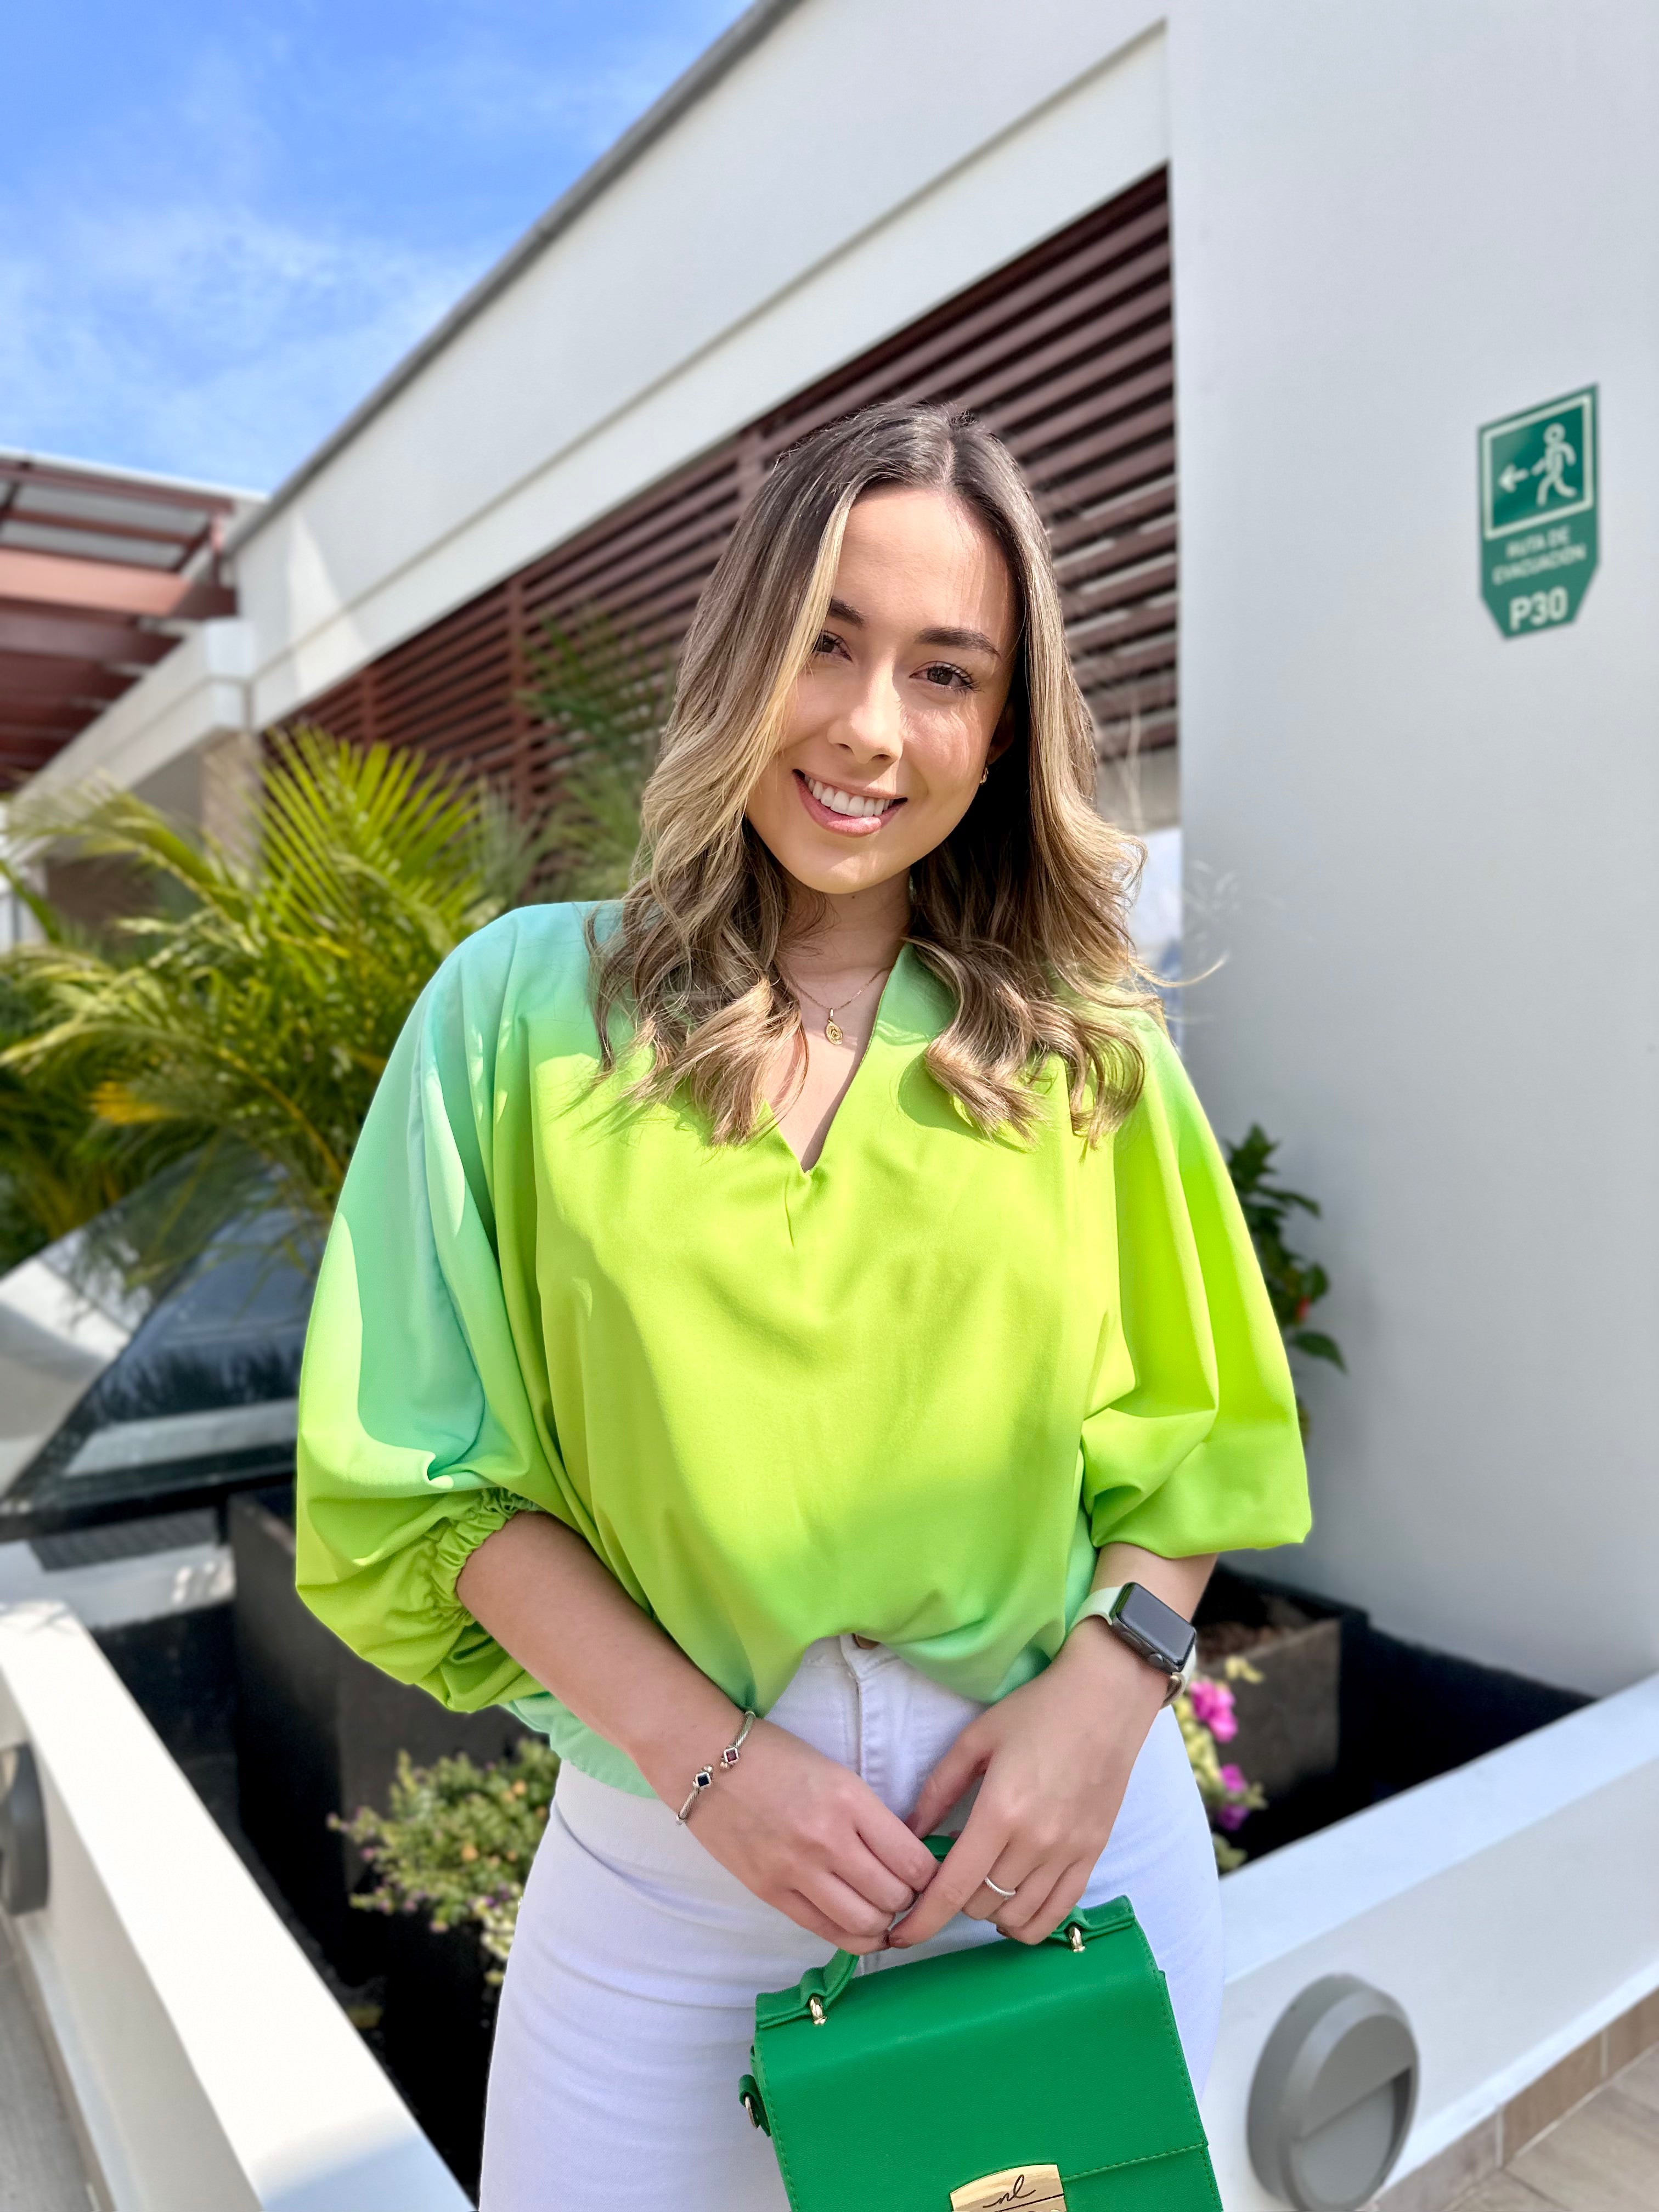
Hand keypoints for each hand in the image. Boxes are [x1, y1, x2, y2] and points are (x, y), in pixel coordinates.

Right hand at [678, 1717, 939, 1954]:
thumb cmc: (776, 1758)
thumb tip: (908, 1860)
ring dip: (884, 1924)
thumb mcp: (837, 1776)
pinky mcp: (770, 1892)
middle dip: (910, 1901)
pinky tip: (862, 1930)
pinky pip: (826, 1932)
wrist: (706, 1758)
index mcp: (850, 1800)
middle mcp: (827, 1840)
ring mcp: (795, 1871)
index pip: (914, 1862)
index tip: (930, 1874)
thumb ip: (871, 1818)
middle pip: (895, 1898)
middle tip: (907, 1892)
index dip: (931, 1876)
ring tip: (884, 1911)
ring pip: (865, 1924)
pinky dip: (853, 1938)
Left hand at [889, 1621, 1167, 1948]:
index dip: (922, 1920)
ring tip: (981, 1882)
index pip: (952, 1888)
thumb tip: (909, 1834)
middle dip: (953, 1898)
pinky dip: (1028, 1922)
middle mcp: (1036, 1842)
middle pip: (980, 1905)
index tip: (899, 1936)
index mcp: (1000, 1812)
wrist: (1106, 1699)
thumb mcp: (975, 1740)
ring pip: (1016, 1917)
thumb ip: (938, 1790)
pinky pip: (1057, 1914)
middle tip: (950, 1870)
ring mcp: (1069, 1853)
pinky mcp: (1093, 1855)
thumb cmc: (1037, 1711)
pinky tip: (1014, 1905)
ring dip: (989, 1911)